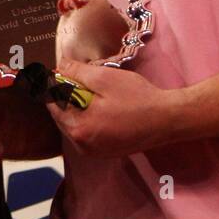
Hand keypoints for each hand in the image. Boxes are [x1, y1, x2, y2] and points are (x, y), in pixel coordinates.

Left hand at [46, 59, 182, 156]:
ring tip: (92, 90)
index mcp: (78, 129)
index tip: (58, 70)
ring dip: (77, 107)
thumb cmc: (137, 98)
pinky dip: (88, 118)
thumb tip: (58, 66)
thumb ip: (77, 72)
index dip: (54, 84)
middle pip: (61, 115)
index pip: (52, 103)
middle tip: (78, 77)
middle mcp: (81, 145)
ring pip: (73, 124)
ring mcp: (93, 151)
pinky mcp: (104, 152)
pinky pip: (86, 132)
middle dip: (66, 96)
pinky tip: (102, 105)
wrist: (166, 119)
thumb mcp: (104, 78)